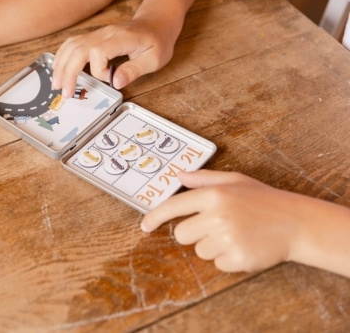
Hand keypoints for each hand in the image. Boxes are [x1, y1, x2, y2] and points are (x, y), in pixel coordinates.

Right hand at [51, 11, 179, 97]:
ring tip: (56, 83)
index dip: (99, 70)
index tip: (110, 79)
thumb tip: (116, 83)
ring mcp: (98, 33)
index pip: (98, 52)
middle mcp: (105, 33)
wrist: (156, 23)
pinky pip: (73, 43)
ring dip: (61, 64)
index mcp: (121, 38)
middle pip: (78, 49)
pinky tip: (58, 68)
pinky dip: (62, 55)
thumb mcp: (154, 59)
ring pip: (71, 45)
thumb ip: (134, 70)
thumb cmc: (157, 42)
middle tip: (65, 92)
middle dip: (68, 72)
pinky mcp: (94, 36)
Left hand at [141, 169, 306, 272]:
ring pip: (199, 251)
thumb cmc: (263, 200)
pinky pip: (218, 264)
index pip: (174, 207)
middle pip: (182, 234)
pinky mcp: (237, 258)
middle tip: (218, 227)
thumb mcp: (235, 181)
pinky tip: (245, 246)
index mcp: (214, 194)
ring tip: (237, 234)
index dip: (155, 217)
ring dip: (214, 246)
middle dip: (194, 233)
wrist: (296, 222)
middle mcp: (218, 216)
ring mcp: (227, 238)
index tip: (144, 226)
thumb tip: (178, 176)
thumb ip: (204, 179)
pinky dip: (228, 259)